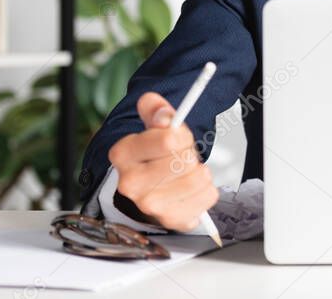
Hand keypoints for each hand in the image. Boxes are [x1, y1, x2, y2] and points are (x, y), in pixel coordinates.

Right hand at [107, 92, 218, 230]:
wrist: (149, 189)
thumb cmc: (153, 156)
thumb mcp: (152, 128)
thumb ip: (156, 111)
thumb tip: (160, 111)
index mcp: (123, 153)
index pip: (169, 140)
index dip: (182, 135)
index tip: (176, 139)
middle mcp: (131, 183)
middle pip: (185, 160)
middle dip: (189, 154)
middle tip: (181, 158)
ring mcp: (150, 205)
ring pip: (199, 177)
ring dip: (200, 171)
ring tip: (186, 173)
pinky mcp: (171, 220)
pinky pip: (208, 196)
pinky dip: (207, 189)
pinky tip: (192, 189)